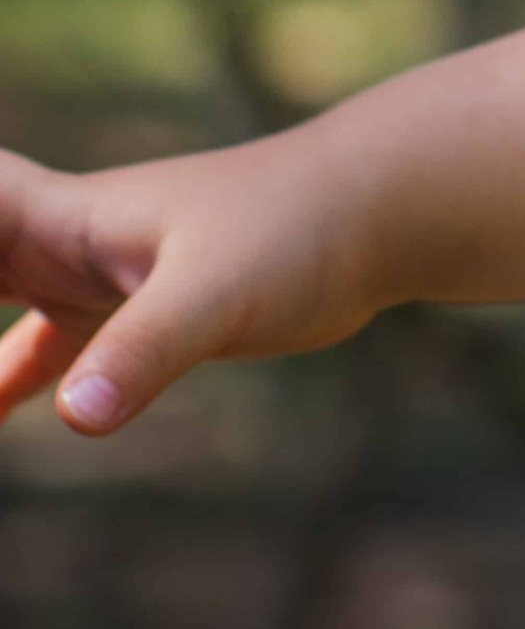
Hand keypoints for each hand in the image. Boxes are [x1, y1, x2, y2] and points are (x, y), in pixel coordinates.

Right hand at [0, 136, 381, 436]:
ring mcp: (98, 275)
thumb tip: (75, 416)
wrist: (382, 212)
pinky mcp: (138, 314)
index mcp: (65, 218)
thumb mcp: (217, 292)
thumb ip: (145, 348)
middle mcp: (66, 239)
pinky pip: (39, 352)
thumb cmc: (301, 230)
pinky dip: (4, 382)